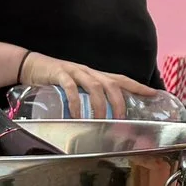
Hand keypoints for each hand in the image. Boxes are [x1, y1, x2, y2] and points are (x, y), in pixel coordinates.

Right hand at [19, 51, 155, 117]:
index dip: (138, 86)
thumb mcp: (77, 88)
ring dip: (100, 104)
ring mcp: (75, 72)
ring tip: (101, 120)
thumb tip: (103, 118)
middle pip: (111, 84)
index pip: (121, 79)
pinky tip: (77, 115)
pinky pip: (70, 88)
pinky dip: (75, 102)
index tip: (154, 94)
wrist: (31, 66)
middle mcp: (89, 72)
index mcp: (96, 76)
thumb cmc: (58, 80)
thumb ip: (89, 98)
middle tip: (122, 119)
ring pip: (94, 86)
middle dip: (120, 101)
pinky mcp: (60, 74)